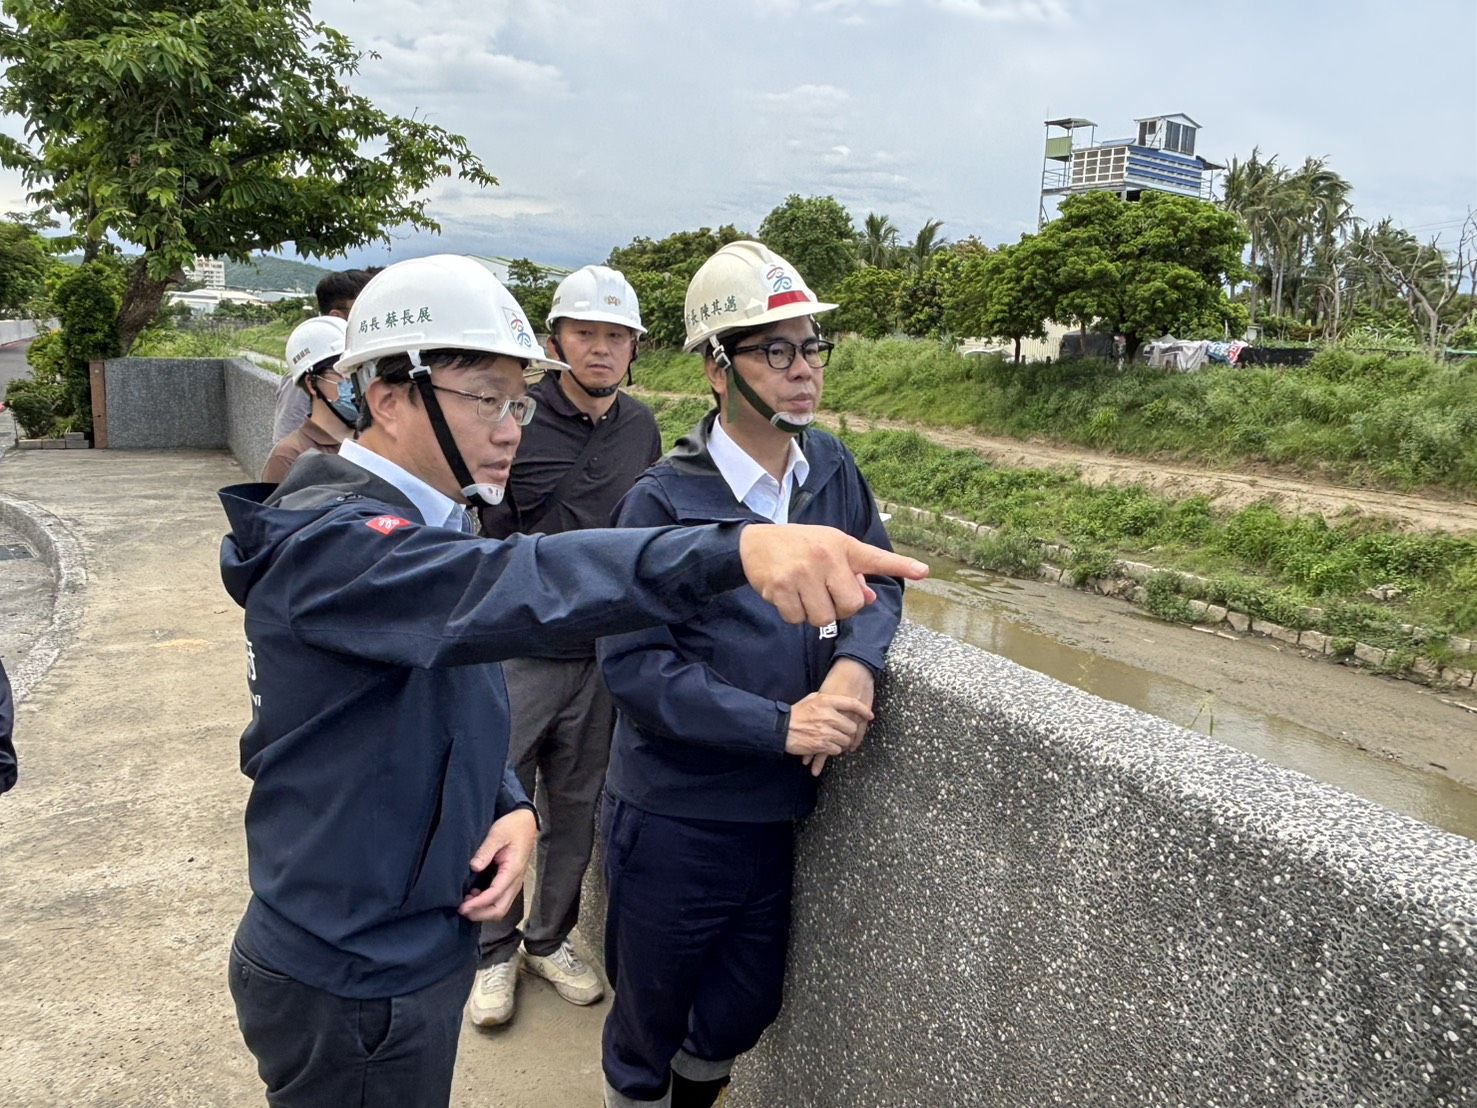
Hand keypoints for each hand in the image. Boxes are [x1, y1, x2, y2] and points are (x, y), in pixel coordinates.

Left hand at [459, 808, 537, 921]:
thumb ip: (486, 850)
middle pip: (500, 909)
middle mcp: (515, 881)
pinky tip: (474, 896)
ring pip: (501, 907)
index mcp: (512, 870)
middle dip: (481, 914)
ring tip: (465, 903)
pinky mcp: (510, 882)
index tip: (463, 906)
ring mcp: (514, 883)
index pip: (495, 894)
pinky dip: (486, 904)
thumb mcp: (497, 834)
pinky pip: (500, 900)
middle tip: (462, 909)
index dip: (478, 903)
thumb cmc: (512, 827)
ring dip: (483, 911)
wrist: (526, 823)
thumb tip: (474, 866)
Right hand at [739, 525, 927, 626]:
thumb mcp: (830, 551)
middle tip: (824, 593)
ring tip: (803, 593)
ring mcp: (802, 573)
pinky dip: (793, 615)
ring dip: (814, 614)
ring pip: (823, 618)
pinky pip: (797, 620)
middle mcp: (825, 558)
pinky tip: (787, 595)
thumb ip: (853, 574)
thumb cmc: (800, 547)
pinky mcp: (781, 588)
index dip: (902, 565)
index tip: (924, 571)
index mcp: (842, 546)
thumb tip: (868, 600)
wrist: (755, 542)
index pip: (876, 558)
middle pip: (850, 607)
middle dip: (839, 609)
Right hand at [804, 659, 876, 776]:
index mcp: (826, 701)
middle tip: (844, 733)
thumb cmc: (796, 713)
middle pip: (852, 726)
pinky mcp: (821, 744)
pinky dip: (834, 749)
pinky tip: (826, 745)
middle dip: (849, 732)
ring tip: (834, 740)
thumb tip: (840, 699)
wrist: (780, 728)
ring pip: (846, 740)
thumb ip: (826, 699)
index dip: (864, 710)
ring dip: (842, 742)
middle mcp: (828, 715)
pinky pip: (837, 749)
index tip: (870, 715)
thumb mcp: (811, 699)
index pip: (852, 704)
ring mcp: (825, 731)